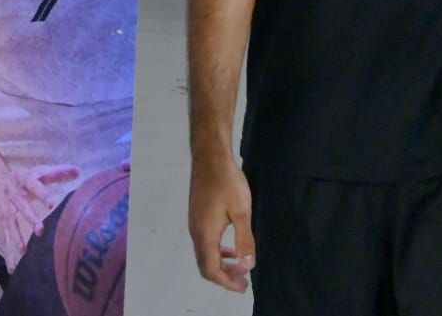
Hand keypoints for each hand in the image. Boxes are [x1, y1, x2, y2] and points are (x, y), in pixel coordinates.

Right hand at [0, 163, 79, 269]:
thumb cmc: (21, 178)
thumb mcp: (37, 172)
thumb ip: (57, 173)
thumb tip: (78, 171)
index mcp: (23, 181)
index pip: (34, 186)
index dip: (42, 194)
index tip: (52, 203)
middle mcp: (12, 195)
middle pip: (21, 206)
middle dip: (30, 218)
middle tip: (40, 230)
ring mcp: (4, 209)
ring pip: (9, 224)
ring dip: (15, 238)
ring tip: (23, 251)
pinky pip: (2, 237)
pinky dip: (6, 252)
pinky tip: (12, 266)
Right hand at [188, 152, 254, 292]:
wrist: (210, 156)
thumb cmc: (227, 181)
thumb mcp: (241, 211)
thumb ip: (244, 239)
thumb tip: (247, 265)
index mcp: (205, 233)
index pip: (211, 268)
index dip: (227, 282)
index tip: (243, 286)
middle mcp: (195, 231)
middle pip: (205, 264)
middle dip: (224, 276)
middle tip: (243, 281)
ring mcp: (194, 223)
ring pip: (204, 254)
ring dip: (221, 264)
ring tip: (239, 267)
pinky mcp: (197, 215)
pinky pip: (205, 242)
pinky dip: (217, 251)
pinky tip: (231, 248)